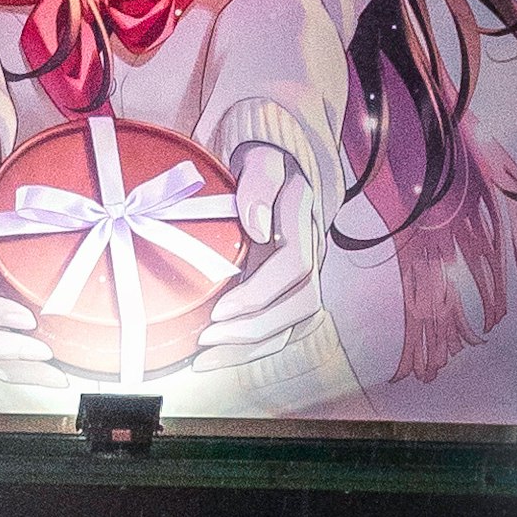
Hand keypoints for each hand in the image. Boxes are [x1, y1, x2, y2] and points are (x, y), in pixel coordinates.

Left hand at [202, 138, 322, 352]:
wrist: (279, 166)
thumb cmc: (261, 161)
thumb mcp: (259, 156)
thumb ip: (260, 181)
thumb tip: (258, 225)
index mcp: (302, 221)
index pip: (294, 267)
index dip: (260, 293)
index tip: (219, 309)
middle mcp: (311, 252)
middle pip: (301, 305)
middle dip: (254, 329)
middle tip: (207, 340)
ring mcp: (305, 276)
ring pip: (292, 324)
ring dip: (250, 348)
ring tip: (205, 360)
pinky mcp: (291, 292)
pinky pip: (280, 329)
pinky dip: (249, 349)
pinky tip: (216, 358)